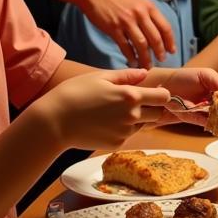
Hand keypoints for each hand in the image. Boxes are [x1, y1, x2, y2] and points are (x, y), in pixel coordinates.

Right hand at [37, 68, 170, 148]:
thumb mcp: (100, 77)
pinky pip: (129, 136)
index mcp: (130, 96)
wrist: (53, 121)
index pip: (164, 97)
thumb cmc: (74, 93)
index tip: (154, 92)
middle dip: (152, 108)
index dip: (162, 94)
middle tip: (136, 102)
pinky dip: (123, 130)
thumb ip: (126, 75)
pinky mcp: (116, 144)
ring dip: (138, 119)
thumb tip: (145, 73)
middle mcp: (132, 116)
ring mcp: (125, 132)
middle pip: (158, 114)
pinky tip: (106, 123)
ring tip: (115, 112)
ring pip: (144, 125)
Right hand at [80, 0, 176, 68]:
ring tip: (147, 65)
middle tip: (161, 60)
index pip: (165, 27)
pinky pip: (125, 46)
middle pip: (155, 38)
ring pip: (141, 45)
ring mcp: (127, 21)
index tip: (172, 51)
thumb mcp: (137, 2)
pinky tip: (133, 62)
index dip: (170, 41)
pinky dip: (131, 56)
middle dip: (160, 52)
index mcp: (148, 7)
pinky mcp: (114, 28)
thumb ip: (147, 15)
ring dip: (146, 58)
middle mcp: (140, 14)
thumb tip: (157, 33)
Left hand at [151, 67, 217, 128]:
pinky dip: (210, 124)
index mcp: (216, 90)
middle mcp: (211, 101)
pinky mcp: (193, 118)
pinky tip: (216, 124)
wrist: (164, 84)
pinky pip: (204, 123)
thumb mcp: (206, 75)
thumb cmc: (185, 76)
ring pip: (217, 118)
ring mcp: (203, 111)